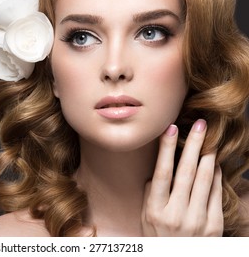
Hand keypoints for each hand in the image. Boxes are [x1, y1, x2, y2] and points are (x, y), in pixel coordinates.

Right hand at [141, 119, 223, 235]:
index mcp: (155, 210)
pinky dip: (215, 175)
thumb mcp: (145, 218)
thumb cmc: (158, 238)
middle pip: (186, 172)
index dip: (166, 149)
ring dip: (207, 156)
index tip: (170, 129)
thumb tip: (158, 172)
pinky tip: (213, 163)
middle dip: (193, 144)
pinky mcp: (213, 225)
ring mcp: (197, 220)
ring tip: (209, 139)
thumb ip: (150, 194)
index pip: (162, 173)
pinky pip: (216, 193)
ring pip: (204, 180)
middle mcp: (176, 214)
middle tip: (200, 125)